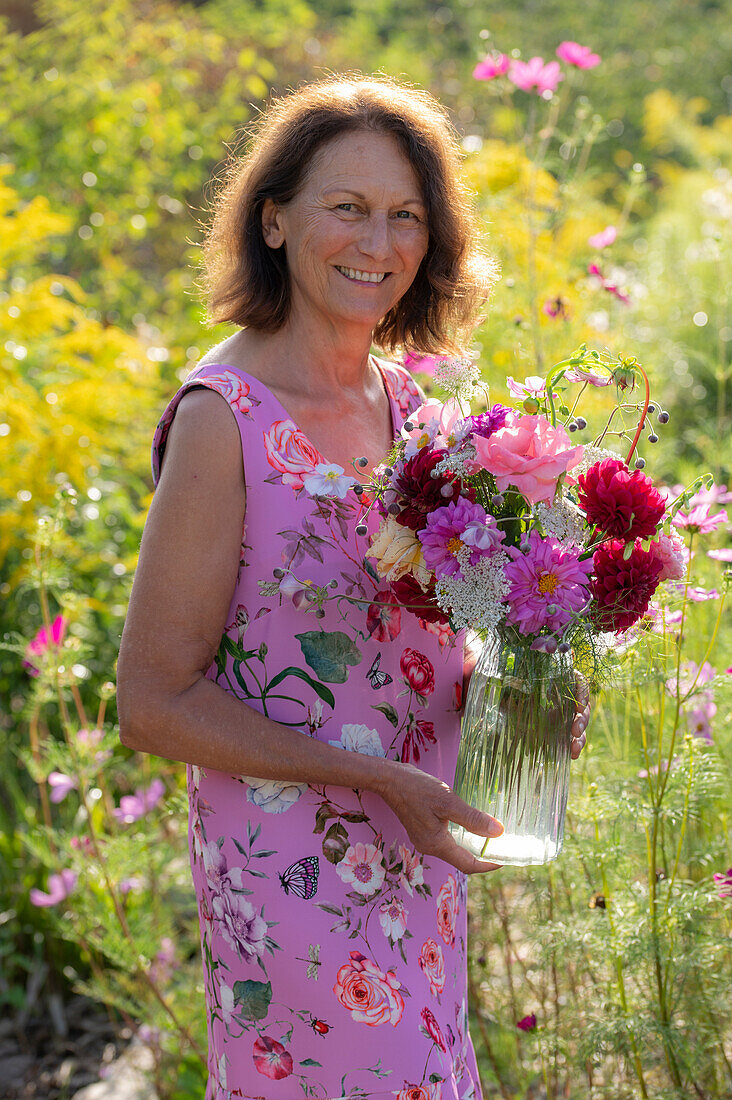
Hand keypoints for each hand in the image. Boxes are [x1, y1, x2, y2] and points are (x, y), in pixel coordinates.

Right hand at [378, 759, 503, 874]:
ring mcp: (423, 839)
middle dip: (481, 856)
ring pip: (453, 849)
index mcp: (437, 844)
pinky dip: (459, 837)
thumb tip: (498, 832)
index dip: (487, 865)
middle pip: (461, 859)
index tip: (505, 860)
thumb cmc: (417, 789)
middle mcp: (429, 847)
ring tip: (488, 835)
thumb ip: (472, 818)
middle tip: (500, 847)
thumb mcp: (448, 801)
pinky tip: (467, 824)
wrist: (389, 780)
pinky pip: (444, 840)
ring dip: (470, 846)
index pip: (468, 865)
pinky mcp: (421, 830)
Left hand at [461, 646, 591, 760]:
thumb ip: (509, 676)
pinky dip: (573, 745)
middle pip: (581, 704)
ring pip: (579, 722)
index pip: (577, 681)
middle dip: (582, 718)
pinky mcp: (556, 728)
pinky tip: (572, 755)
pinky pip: (570, 736)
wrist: (492, 694)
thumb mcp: (504, 676)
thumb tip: (504, 679)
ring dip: (580, 736)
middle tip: (575, 731)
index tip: (579, 705)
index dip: (582, 692)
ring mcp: (561, 712)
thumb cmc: (502, 681)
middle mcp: (562, 694)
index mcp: (556, 677)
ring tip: (574, 748)